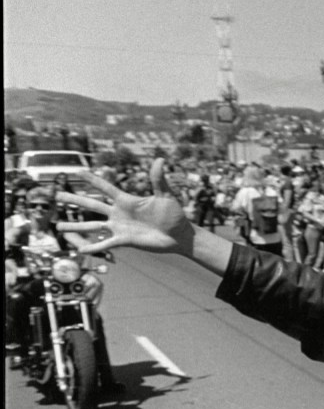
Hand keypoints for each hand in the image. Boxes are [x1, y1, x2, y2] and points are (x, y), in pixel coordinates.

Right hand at [54, 159, 192, 255]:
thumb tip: (159, 159)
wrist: (180, 235)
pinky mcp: (124, 241)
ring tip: (58, 227)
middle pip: (92, 204)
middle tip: (57, 195)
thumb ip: (158, 179)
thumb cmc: (174, 215)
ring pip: (93, 226)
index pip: (105, 188)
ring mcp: (120, 228)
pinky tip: (79, 248)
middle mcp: (119, 213)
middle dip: (74, 200)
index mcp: (127, 200)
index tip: (76, 172)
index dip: (92, 180)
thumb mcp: (165, 195)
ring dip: (76, 227)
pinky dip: (93, 247)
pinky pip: (105, 244)